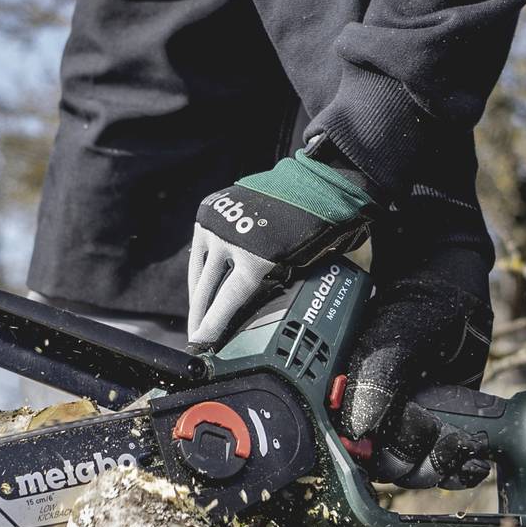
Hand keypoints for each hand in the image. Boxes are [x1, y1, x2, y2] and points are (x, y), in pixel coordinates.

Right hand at [185, 145, 378, 348]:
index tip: (199, 343)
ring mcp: (218, 225)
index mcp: (256, 261)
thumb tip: (330, 327)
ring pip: (199, 271)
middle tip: (196, 337)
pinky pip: (200, 249)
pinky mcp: (211, 212)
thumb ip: (311, 295)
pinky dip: (201, 268)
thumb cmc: (322, 227)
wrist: (315, 183)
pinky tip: (203, 286)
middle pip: (206, 291)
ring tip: (197, 315)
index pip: (225, 304)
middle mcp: (231, 243)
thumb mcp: (318, 266)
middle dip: (199, 317)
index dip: (211, 327)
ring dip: (197, 295)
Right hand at [336, 270, 495, 487]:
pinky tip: (476, 460)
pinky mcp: (441, 426)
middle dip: (420, 461)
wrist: (452, 289)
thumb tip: (360, 433)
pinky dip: (461, 470)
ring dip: (444, 467)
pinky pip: (445, 464)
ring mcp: (409, 424)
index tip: (415, 430)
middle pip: (390, 468)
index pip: (356, 453)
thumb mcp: (392, 342)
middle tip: (447, 436)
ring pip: (418, 471)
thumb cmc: (415, 306)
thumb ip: (376, 384)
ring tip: (467, 447)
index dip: (384, 454)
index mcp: (350, 401)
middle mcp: (375, 417)